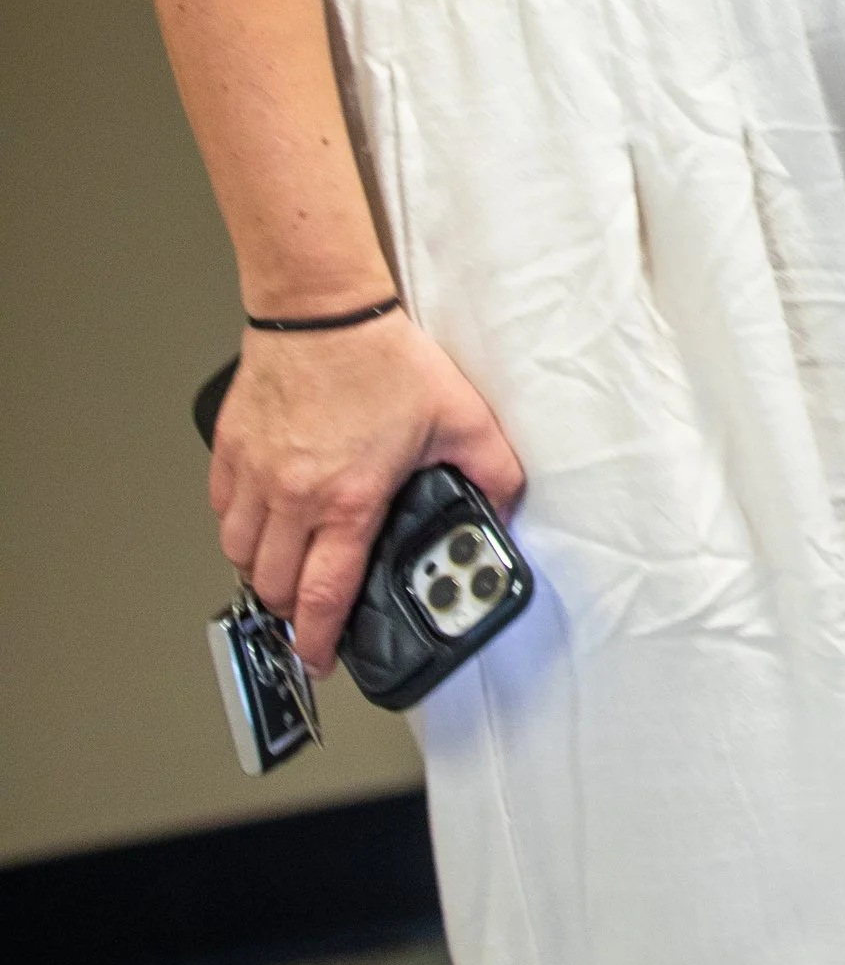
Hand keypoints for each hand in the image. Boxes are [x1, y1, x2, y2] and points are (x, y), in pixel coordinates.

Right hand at [207, 315, 524, 676]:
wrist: (324, 308)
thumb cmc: (382, 356)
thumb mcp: (461, 416)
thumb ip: (492, 471)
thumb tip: (504, 506)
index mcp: (348, 498)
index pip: (324, 595)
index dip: (318, 639)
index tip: (319, 657)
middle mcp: (293, 494)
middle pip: (274, 585)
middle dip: (291, 609)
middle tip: (309, 608)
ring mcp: (255, 472)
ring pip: (240, 553)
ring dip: (262, 569)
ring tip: (288, 564)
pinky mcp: (230, 447)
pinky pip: (221, 508)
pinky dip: (238, 525)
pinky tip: (261, 517)